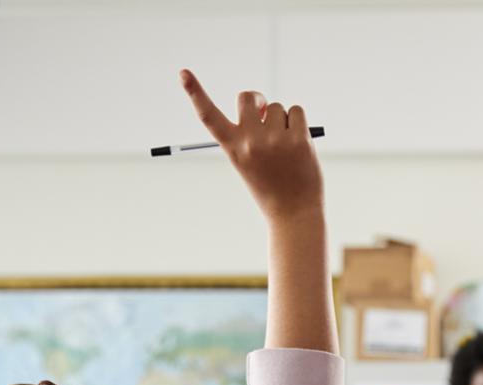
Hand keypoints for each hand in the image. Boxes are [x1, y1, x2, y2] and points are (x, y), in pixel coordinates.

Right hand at [180, 69, 323, 221]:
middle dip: (257, 101)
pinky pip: (296, 111)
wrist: (293, 214)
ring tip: (285, 148)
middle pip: (247, 97)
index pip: (209, 117)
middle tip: (264, 116)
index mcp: (233, 148)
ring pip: (276, 107)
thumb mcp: (248, 162)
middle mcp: (251, 142)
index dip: (195, 92)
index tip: (183, 72)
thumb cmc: (270, 187)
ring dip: (282, 120)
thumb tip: (265, 106)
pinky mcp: (299, 139)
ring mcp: (275, 140)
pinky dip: (298, 123)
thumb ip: (250, 133)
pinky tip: (299, 145)